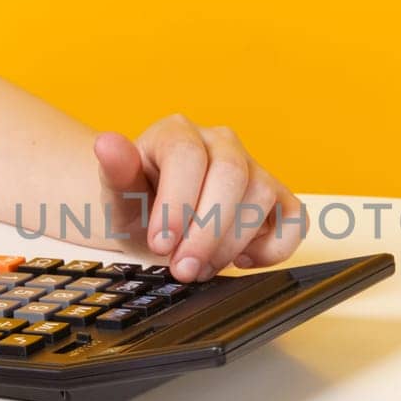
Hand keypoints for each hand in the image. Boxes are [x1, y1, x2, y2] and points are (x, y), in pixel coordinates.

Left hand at [95, 117, 305, 281]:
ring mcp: (253, 168)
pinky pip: (294, 219)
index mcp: (178, 132)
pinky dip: (274, 248)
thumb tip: (107, 143)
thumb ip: (115, 170)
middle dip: (207, 231)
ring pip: (261, 197)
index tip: (160, 244)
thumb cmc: (137, 202)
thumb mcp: (116, 193)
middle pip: (231, 175)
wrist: (150, 217)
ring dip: (231, 243)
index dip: (177, 205)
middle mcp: (221, 143)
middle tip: (183, 268)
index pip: (187, 157)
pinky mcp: (276, 199)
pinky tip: (241, 259)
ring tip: (199, 266)